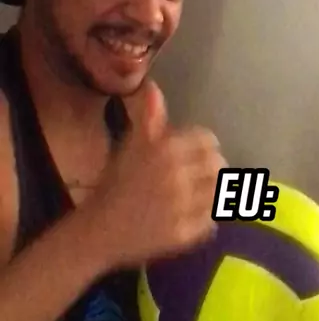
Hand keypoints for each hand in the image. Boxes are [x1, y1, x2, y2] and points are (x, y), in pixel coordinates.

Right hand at [84, 80, 225, 270]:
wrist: (98, 230)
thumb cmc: (115, 183)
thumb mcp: (129, 146)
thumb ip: (148, 117)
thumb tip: (154, 87)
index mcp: (165, 149)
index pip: (207, 140)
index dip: (206, 146)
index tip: (200, 153)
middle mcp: (178, 175)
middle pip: (217, 165)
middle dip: (212, 168)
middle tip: (203, 175)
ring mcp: (182, 206)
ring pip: (218, 191)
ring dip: (213, 191)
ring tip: (203, 193)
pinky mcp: (184, 233)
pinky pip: (211, 220)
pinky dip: (207, 217)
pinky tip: (195, 214)